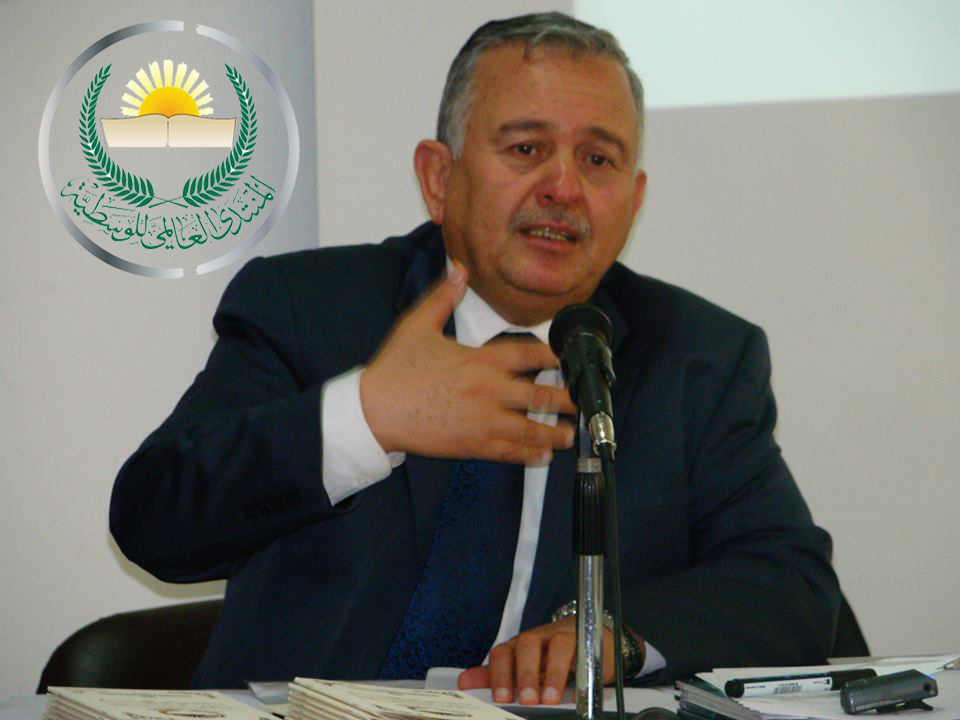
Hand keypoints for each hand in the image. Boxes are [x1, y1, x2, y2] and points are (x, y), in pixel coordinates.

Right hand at [360, 262, 576, 463]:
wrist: (374, 412)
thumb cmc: (395, 369)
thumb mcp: (417, 324)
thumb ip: (443, 296)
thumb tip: (457, 268)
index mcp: (480, 360)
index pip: (531, 355)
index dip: (555, 355)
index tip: (568, 357)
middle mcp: (489, 391)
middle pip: (542, 395)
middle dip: (567, 398)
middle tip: (584, 401)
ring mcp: (484, 421)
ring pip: (532, 429)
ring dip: (556, 432)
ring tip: (572, 433)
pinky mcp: (473, 445)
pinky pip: (510, 452)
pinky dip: (530, 454)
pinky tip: (542, 455)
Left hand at [457, 617, 615, 704]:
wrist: (586, 639)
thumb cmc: (549, 657)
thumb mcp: (522, 668)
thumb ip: (496, 676)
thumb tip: (465, 682)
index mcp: (518, 646)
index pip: (503, 653)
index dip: (500, 674)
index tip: (500, 697)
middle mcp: (539, 638)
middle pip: (527, 645)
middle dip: (525, 673)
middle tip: (526, 699)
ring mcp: (563, 637)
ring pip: (556, 645)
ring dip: (552, 673)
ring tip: (550, 697)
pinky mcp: (586, 642)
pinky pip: (583, 653)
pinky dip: (579, 672)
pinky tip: (577, 692)